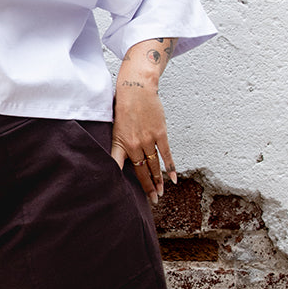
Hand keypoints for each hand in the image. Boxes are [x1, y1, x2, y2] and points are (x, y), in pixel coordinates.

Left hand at [110, 77, 176, 204]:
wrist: (136, 88)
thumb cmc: (124, 106)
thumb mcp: (115, 126)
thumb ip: (119, 143)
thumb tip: (120, 158)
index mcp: (119, 143)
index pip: (116, 166)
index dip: (117, 181)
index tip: (120, 195)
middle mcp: (133, 144)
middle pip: (140, 171)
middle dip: (147, 187)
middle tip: (152, 200)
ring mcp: (147, 139)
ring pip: (153, 166)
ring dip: (158, 181)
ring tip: (160, 193)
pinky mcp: (159, 134)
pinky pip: (166, 155)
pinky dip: (170, 168)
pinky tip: (172, 179)